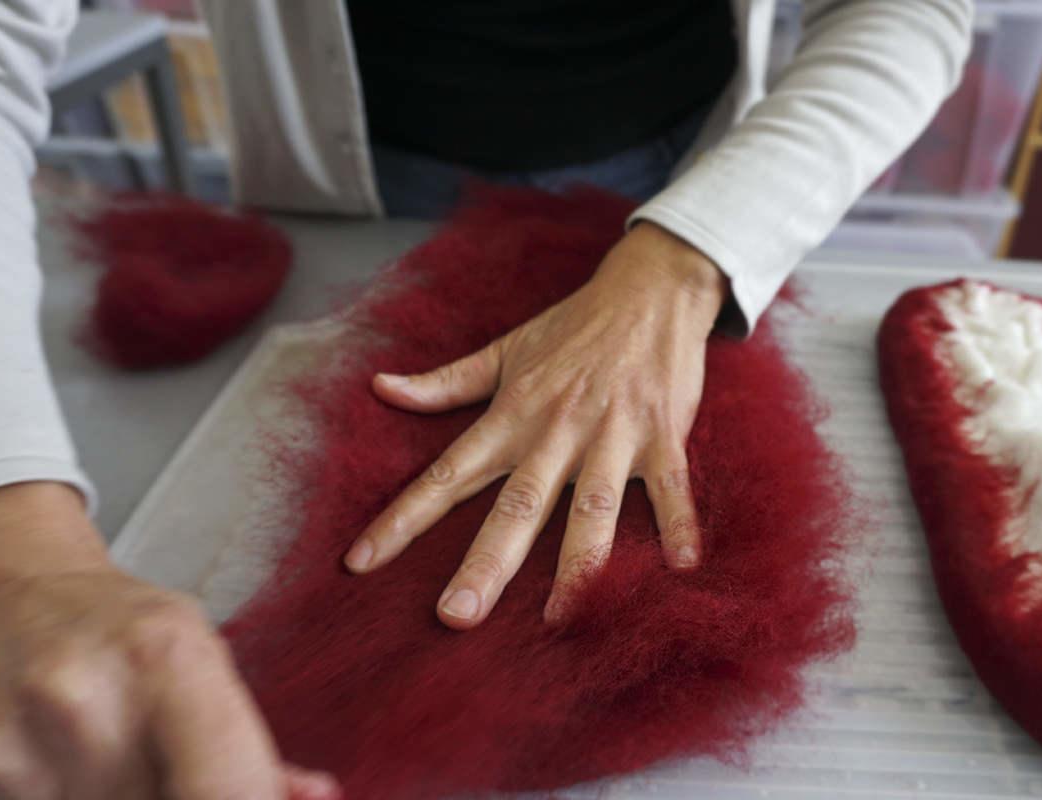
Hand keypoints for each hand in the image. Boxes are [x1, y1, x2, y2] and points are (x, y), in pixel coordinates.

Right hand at [0, 482, 338, 799]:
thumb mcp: (195, 654)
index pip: (228, 788)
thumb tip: (314, 796)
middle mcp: (88, 695)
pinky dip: (53, 794)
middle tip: (159, 759)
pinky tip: (52, 756)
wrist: (1, 587)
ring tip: (99, 749)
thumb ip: (246, 739)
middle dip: (172, 792)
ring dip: (112, 794)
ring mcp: (19, 734)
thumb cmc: (112, 621)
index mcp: (167, 655)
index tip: (245, 798)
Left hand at [345, 222, 726, 628]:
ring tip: (561, 618)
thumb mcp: (505, 351)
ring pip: (591, 507)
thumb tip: (381, 389)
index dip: (402, 519)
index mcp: (512, 416)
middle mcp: (556, 431)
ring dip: (577, 563)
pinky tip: (681, 571)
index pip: (447, 474)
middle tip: (456, 616)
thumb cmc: (573, 327)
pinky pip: (670, 487)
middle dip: (486, 561)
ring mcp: (612, 435)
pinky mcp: (662, 434)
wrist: (649, 288)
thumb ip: (446, 383)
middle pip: (516, 505)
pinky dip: (677, 525)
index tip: (360, 562)